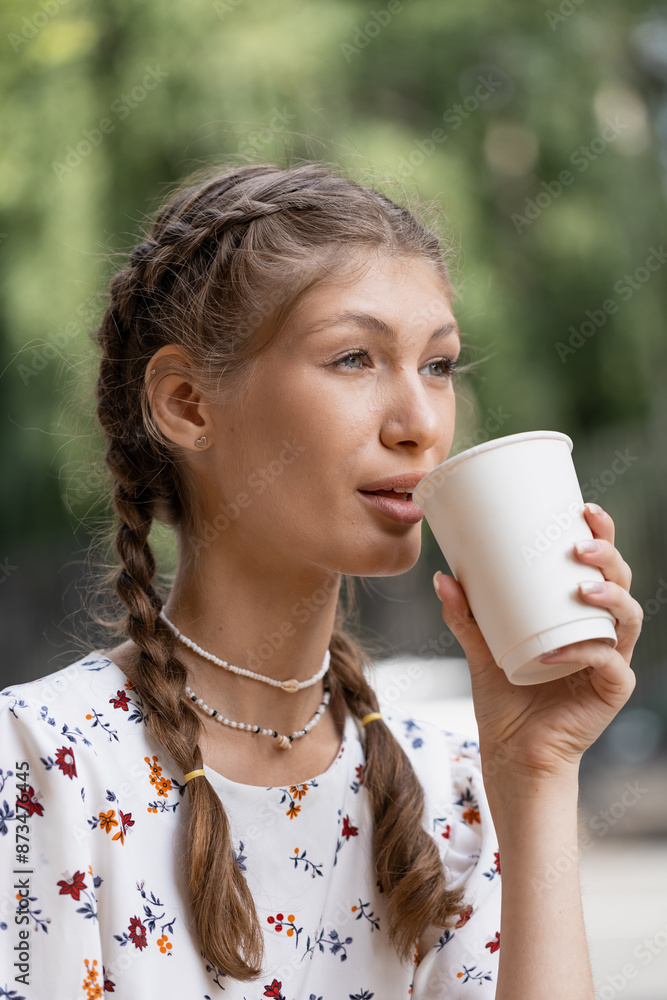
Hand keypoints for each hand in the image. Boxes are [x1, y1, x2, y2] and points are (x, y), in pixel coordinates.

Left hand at [432, 503, 641, 780]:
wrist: (511, 753)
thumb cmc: (503, 698)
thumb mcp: (479, 648)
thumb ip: (465, 615)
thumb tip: (442, 575)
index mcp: (578, 615)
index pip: (600, 566)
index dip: (601, 534)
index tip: (583, 507)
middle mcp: (602, 633)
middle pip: (622, 583)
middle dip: (609, 556)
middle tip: (581, 543)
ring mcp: (610, 662)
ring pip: (629, 619)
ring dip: (611, 596)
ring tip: (582, 586)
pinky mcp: (611, 692)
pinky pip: (610, 665)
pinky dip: (588, 652)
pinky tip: (562, 648)